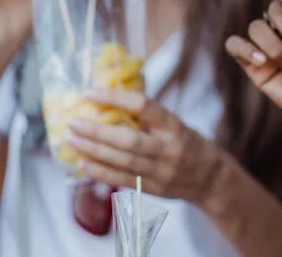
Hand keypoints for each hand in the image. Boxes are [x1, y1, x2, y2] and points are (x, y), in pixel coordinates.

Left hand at [66, 90, 217, 201]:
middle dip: (96, 131)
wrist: (211, 179)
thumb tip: (111, 102)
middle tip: (73, 122)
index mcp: (174, 126)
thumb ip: (149, 118)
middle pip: (128, 139)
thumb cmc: (189, 145)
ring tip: (71, 140)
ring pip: (121, 161)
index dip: (115, 98)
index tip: (90, 93)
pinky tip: (82, 164)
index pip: (143, 106)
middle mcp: (168, 149)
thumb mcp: (176, 125)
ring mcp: (160, 171)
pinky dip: (100, 172)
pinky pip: (122, 180)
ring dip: (93, 150)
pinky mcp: (153, 189)